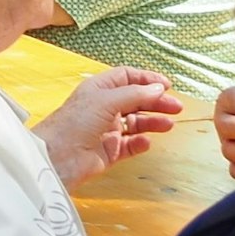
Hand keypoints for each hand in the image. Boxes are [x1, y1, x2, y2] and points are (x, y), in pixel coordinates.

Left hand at [33, 66, 183, 188]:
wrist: (57, 158)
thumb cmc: (75, 122)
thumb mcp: (107, 101)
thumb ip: (135, 94)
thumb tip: (159, 88)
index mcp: (99, 89)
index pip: (127, 78)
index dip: (147, 80)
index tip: (168, 85)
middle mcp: (103, 107)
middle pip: (135, 100)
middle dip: (156, 102)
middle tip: (176, 107)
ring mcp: (106, 129)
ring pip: (135, 123)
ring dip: (152, 122)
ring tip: (168, 125)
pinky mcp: (109, 151)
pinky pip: (130, 145)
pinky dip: (140, 142)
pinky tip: (146, 142)